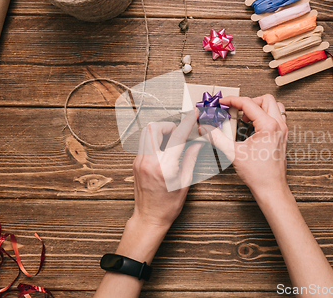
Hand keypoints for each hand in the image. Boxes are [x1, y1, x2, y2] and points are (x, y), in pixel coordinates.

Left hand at [131, 109, 202, 229]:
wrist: (149, 218)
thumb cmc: (168, 206)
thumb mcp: (185, 183)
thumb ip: (190, 158)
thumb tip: (197, 143)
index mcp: (164, 167)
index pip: (176, 137)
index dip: (187, 122)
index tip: (192, 114)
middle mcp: (148, 161)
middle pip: (154, 127)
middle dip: (168, 124)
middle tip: (179, 132)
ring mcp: (139, 161)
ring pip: (146, 132)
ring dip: (160, 131)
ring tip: (172, 141)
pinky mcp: (135, 163)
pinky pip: (144, 143)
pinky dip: (155, 140)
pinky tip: (165, 150)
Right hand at [200, 94, 287, 199]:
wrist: (271, 188)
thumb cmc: (258, 174)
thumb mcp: (233, 153)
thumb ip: (217, 137)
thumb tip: (205, 128)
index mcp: (268, 126)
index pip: (248, 104)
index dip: (233, 100)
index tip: (223, 102)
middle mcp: (279, 125)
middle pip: (265, 99)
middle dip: (249, 101)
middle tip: (236, 111)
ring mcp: (283, 130)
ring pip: (275, 106)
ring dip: (260, 107)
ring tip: (247, 118)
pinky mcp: (283, 136)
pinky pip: (278, 117)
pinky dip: (266, 116)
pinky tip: (254, 127)